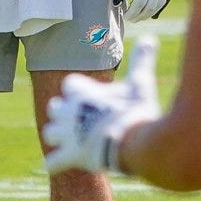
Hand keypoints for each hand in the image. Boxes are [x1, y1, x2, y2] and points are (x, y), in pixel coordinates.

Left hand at [43, 38, 162, 174]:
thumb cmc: (136, 111)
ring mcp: (66, 135)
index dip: (79, 91)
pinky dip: (57, 163)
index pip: (69, 85)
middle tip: (84, 119)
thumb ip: (141, 61)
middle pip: (54, 107)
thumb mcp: (140, 84)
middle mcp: (68, 112)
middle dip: (65, 113)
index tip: (92, 96)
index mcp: (81, 93)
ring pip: (49, 133)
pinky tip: (66, 163)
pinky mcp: (69, 156)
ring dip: (60, 136)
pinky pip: (52, 162)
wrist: (135, 143)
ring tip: (75, 141)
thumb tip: (150, 37)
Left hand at [115, 0, 174, 20]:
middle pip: (150, 6)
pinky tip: (150, 10)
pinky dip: (157, 6)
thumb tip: (116, 3)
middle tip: (131, 19)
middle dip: (140, 15)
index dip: (132, 13)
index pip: (139, 3)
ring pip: (158, 4)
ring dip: (149, 13)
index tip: (126, 16)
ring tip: (140, 17)